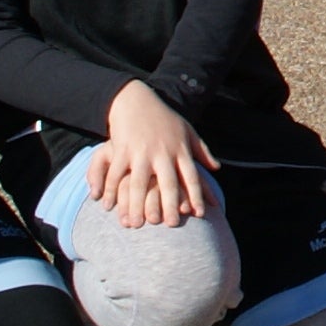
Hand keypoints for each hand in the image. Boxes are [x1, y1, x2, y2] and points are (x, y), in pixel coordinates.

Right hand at [92, 79, 216, 227]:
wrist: (137, 100)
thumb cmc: (164, 119)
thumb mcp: (187, 131)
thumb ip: (202, 151)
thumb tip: (217, 168)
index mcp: (179, 149)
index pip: (191, 176)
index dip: (196, 195)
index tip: (199, 214)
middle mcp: (162, 152)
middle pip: (168, 183)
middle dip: (170, 205)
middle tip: (170, 225)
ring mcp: (141, 151)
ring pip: (139, 183)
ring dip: (137, 205)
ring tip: (136, 225)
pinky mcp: (122, 149)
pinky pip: (116, 174)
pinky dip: (111, 191)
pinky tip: (108, 207)